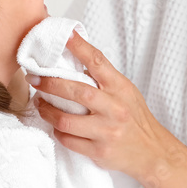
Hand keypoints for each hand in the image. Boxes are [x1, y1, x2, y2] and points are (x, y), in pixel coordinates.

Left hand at [27, 31, 174, 180]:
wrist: (151, 152)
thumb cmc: (135, 119)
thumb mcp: (126, 93)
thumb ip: (104, 80)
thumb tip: (73, 62)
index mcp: (121, 88)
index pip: (98, 62)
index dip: (79, 47)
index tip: (64, 35)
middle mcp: (115, 108)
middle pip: (76, 91)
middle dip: (50, 83)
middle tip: (35, 79)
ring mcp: (106, 131)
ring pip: (65, 120)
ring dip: (46, 111)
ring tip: (40, 104)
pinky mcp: (98, 151)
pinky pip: (68, 140)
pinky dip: (58, 132)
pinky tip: (56, 126)